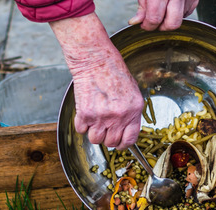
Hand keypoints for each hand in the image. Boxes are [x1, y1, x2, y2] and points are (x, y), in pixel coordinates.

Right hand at [50, 14, 143, 149]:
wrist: (95, 59)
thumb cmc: (113, 71)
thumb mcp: (132, 91)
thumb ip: (130, 112)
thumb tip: (126, 128)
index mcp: (133, 111)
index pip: (129, 139)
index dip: (122, 144)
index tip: (118, 143)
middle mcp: (119, 116)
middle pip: (111, 142)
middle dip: (107, 137)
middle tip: (104, 127)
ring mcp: (102, 117)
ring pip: (95, 139)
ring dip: (93, 132)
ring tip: (94, 119)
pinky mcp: (85, 113)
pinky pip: (81, 130)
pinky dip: (81, 124)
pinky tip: (85, 112)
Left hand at [128, 0, 198, 30]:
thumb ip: (142, 5)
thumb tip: (137, 21)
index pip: (155, 17)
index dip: (148, 25)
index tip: (144, 25)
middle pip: (172, 23)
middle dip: (161, 27)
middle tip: (153, 22)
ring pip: (181, 19)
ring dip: (170, 19)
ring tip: (162, 9)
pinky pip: (188, 12)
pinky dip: (179, 12)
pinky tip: (172, 4)